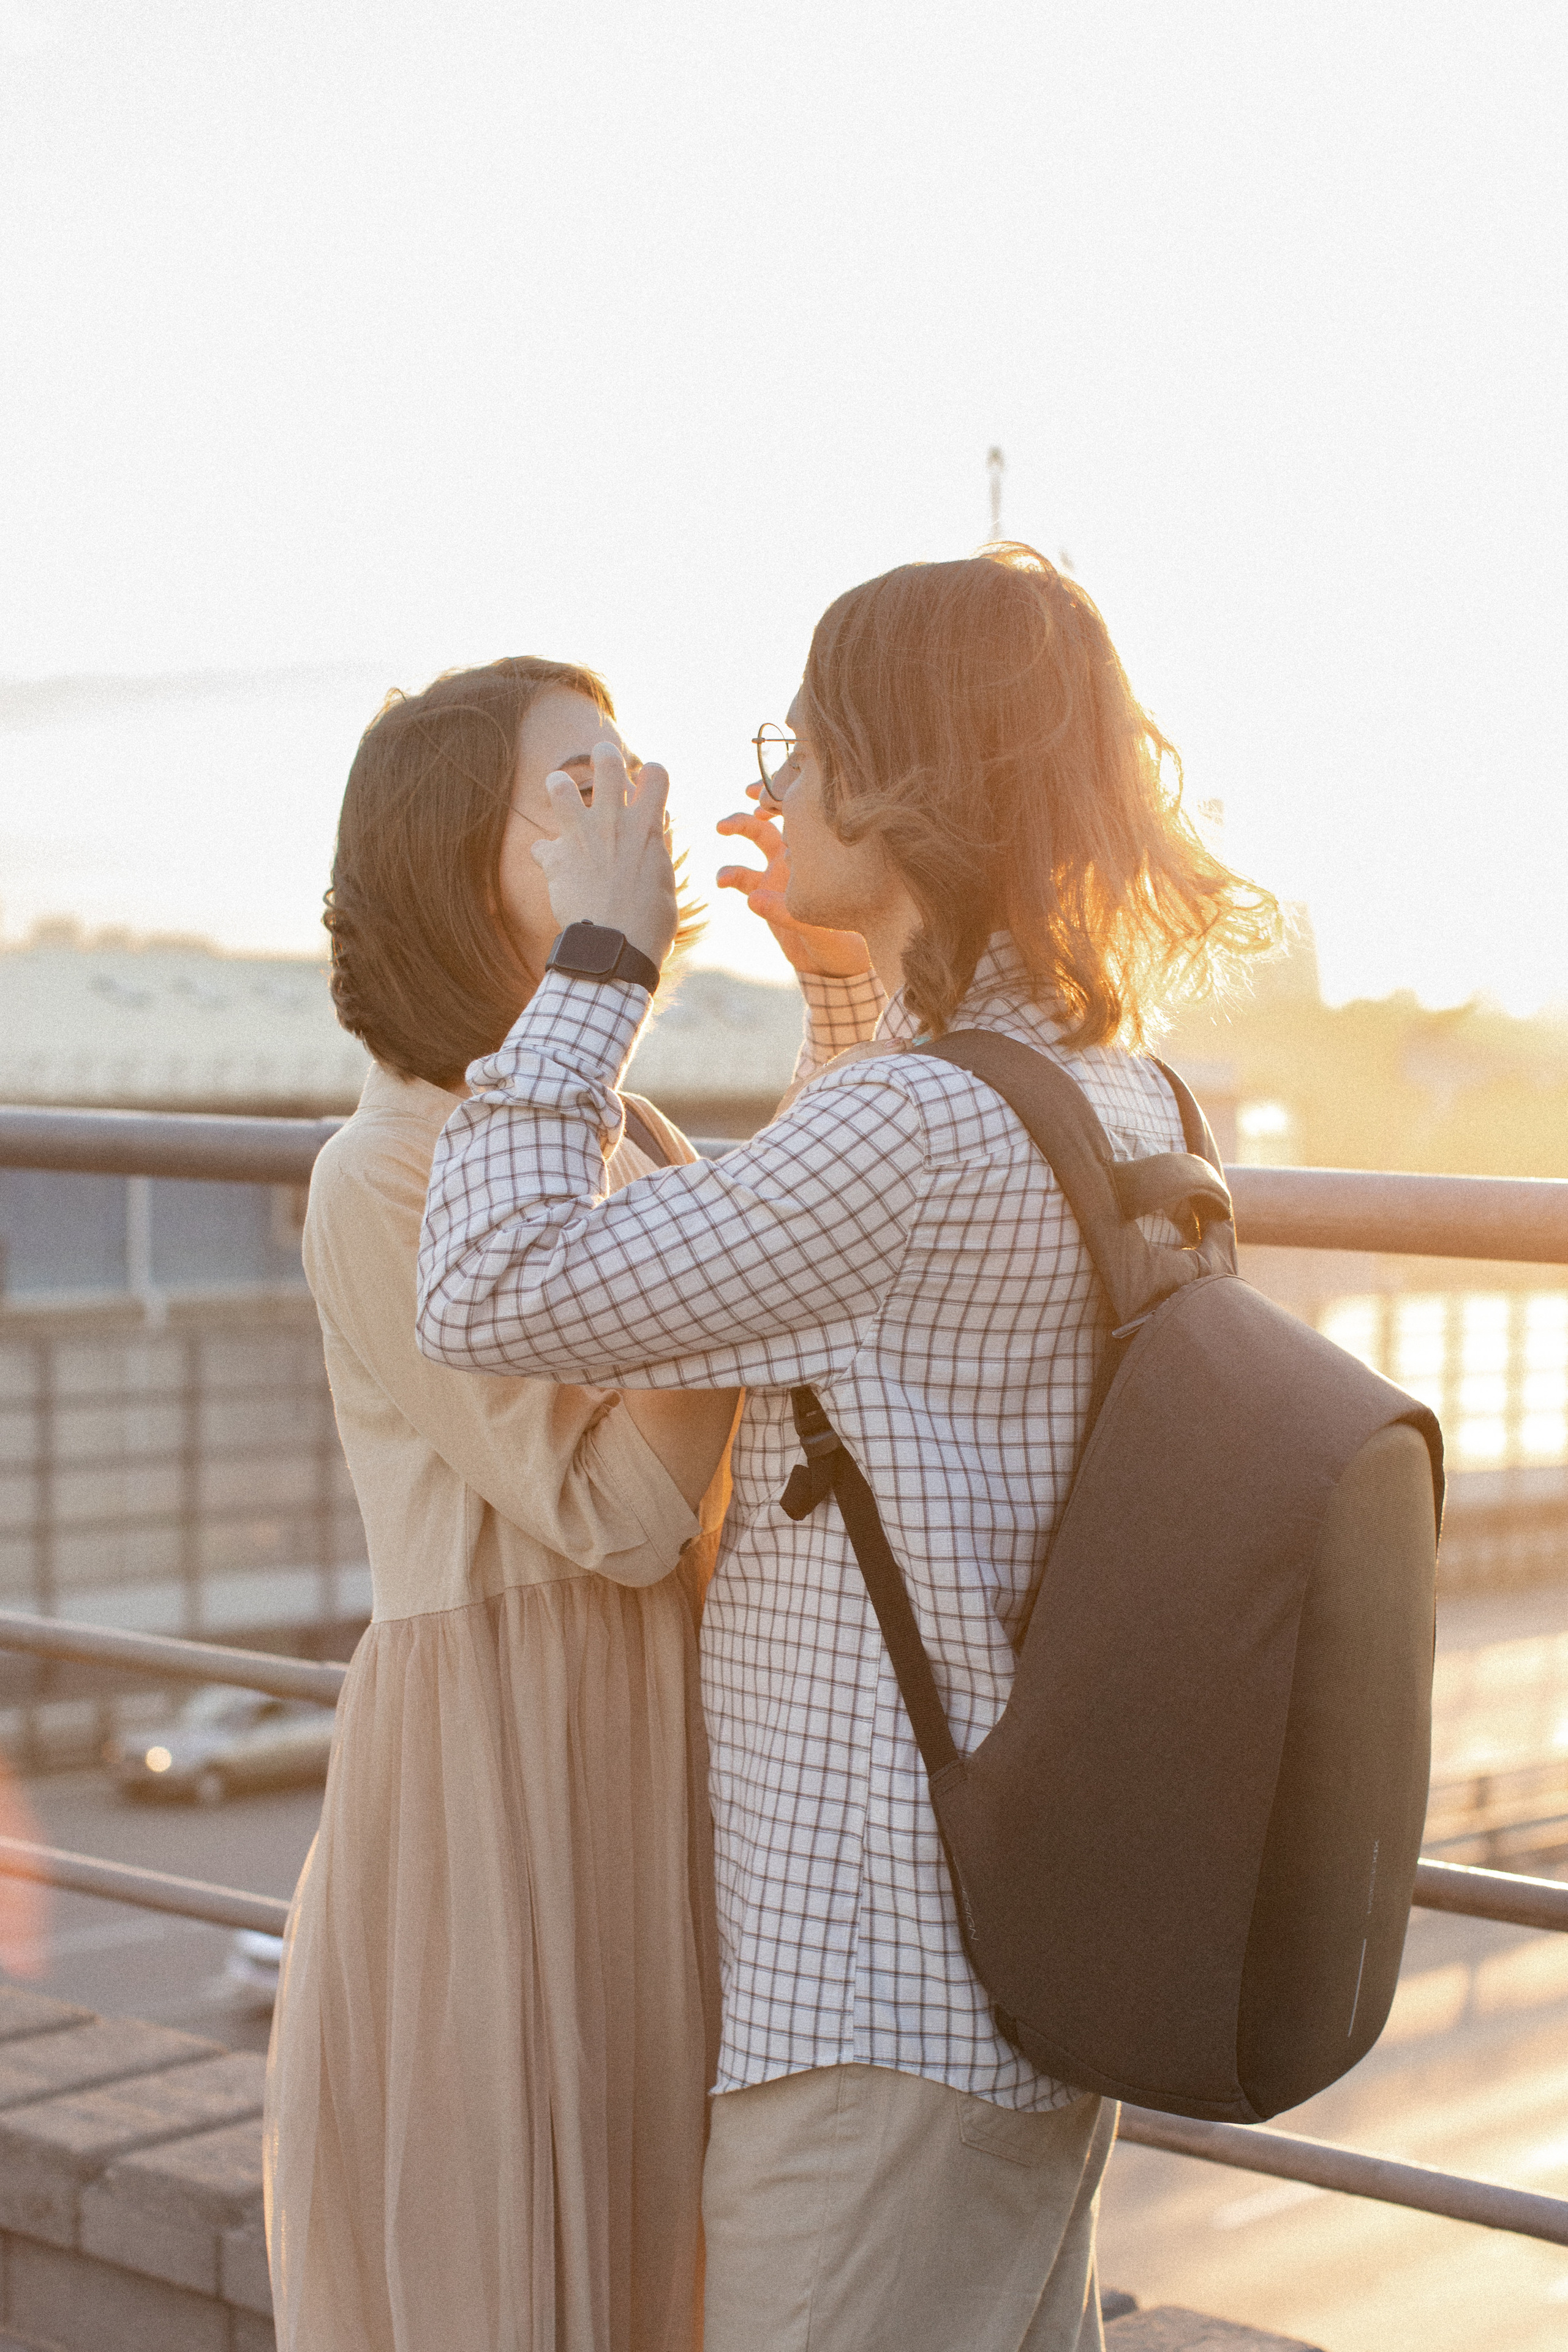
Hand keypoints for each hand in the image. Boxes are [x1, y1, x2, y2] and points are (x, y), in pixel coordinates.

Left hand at [529, 740, 678, 968]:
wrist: (615, 949)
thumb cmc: (649, 925)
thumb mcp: (663, 883)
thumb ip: (655, 851)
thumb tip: (656, 831)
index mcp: (646, 828)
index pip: (656, 775)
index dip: (652, 774)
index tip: (647, 783)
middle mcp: (613, 823)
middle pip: (606, 762)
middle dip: (604, 754)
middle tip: (602, 758)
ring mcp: (581, 837)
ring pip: (559, 787)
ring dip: (559, 786)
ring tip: (561, 791)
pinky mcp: (556, 859)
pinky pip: (540, 847)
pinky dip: (546, 855)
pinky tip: (551, 865)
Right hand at [716, 786, 871, 977]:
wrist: (834, 966)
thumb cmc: (844, 941)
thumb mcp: (822, 926)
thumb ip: (787, 912)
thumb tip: (751, 899)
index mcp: (826, 850)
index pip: (809, 811)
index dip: (788, 794)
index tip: (768, 792)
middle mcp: (804, 852)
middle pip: (781, 812)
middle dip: (761, 800)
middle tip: (748, 796)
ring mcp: (782, 868)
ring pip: (758, 834)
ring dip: (739, 824)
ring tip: (720, 828)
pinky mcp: (765, 889)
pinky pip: (743, 875)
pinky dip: (730, 873)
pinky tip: (722, 882)